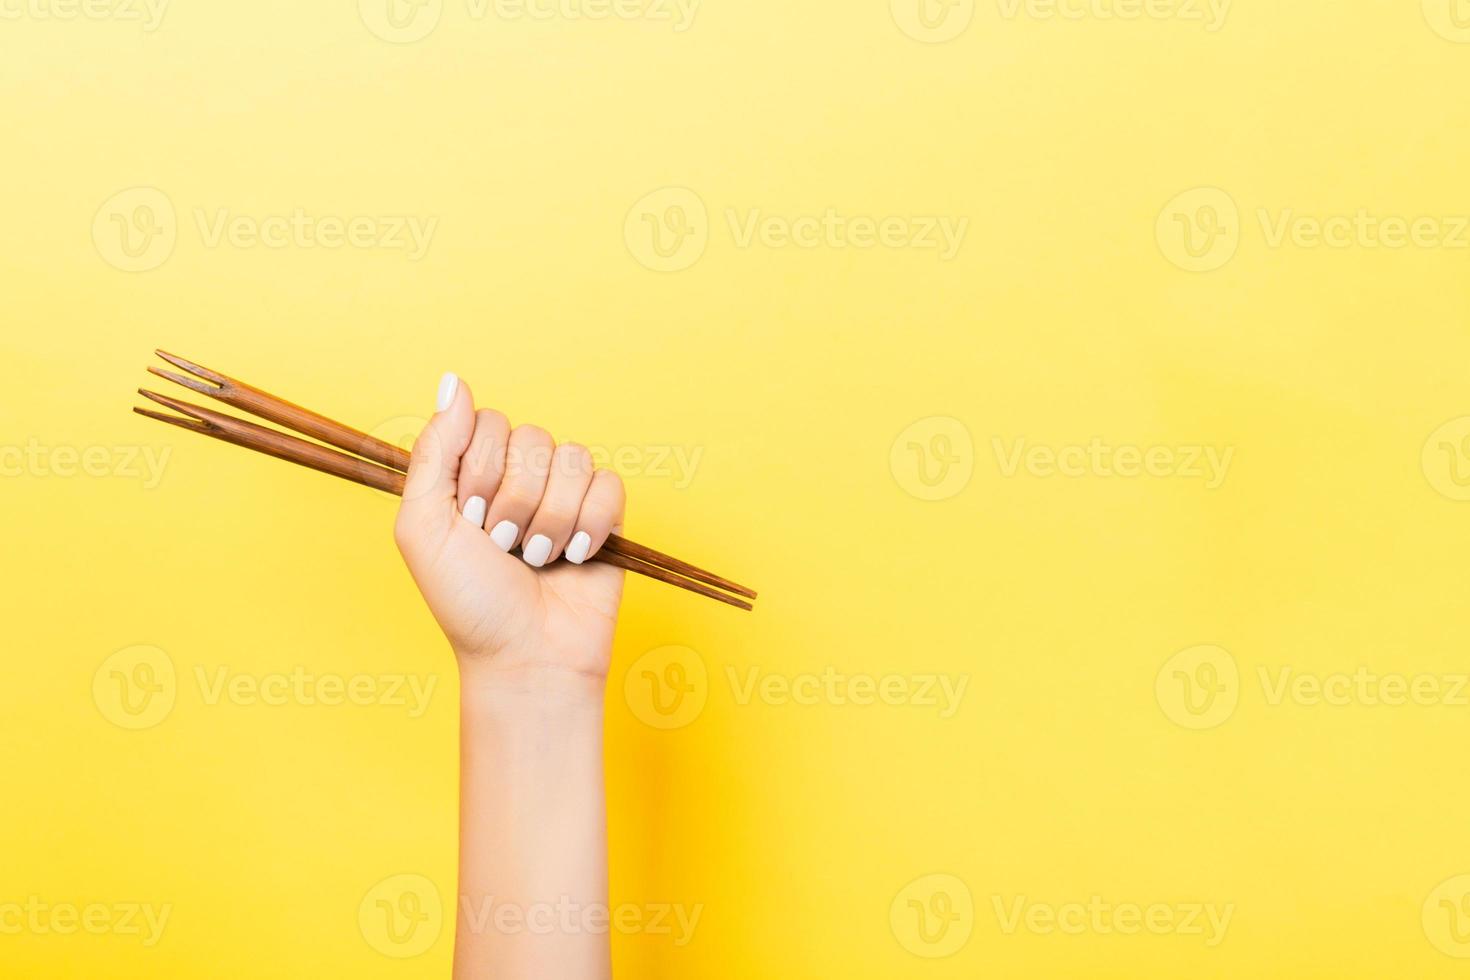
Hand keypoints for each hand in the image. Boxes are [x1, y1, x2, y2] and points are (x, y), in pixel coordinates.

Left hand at [394, 372, 626, 686]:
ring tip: (538, 558)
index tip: (468, 519)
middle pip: (531, 438)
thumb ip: (434, 449)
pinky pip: (610, 484)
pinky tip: (575, 556)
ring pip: (572, 459)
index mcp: (473, 473)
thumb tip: (453, 380)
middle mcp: (519, 477)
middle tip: (502, 546)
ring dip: (551, 518)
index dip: (478, 470)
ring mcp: (564, 494)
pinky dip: (590, 524)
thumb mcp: (424, 525)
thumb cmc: (469, 602)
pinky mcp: (605, 515)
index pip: (486, 422)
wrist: (525, 657)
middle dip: (513, 500)